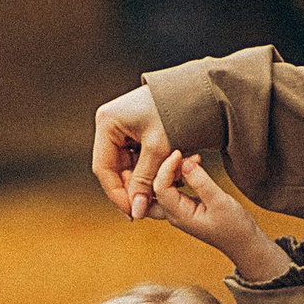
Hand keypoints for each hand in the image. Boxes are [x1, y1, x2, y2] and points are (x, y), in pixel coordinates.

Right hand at [94, 84, 172, 219]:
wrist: (199, 90)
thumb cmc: (176, 112)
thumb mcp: (159, 148)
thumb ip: (145, 180)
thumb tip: (136, 212)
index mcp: (107, 122)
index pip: (104, 168)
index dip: (117, 194)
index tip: (133, 213)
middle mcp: (111, 124)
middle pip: (116, 168)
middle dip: (135, 188)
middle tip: (152, 207)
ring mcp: (123, 128)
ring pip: (130, 166)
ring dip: (148, 180)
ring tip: (168, 191)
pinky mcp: (137, 131)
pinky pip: (140, 158)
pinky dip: (154, 170)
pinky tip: (172, 178)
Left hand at [148, 151, 287, 284]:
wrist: (244, 243)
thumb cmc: (234, 226)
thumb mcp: (220, 201)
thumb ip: (201, 181)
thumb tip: (185, 162)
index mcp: (178, 215)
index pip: (160, 187)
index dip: (166, 167)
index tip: (179, 152)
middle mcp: (173, 213)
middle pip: (157, 186)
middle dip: (168, 167)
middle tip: (189, 155)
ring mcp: (178, 210)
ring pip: (164, 186)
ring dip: (175, 170)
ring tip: (194, 159)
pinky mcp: (185, 206)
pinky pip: (174, 187)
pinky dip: (180, 175)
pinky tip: (193, 166)